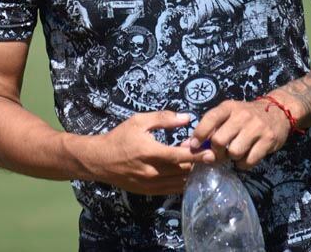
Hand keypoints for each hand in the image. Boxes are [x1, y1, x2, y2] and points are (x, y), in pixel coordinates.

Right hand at [82, 111, 213, 194]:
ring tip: (197, 163)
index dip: (197, 155)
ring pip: (178, 182)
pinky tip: (185, 173)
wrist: (99, 160)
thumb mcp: (139, 121)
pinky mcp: (148, 192)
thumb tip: (186, 117)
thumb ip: (163, 119)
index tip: (210, 152)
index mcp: (150, 152)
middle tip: (204, 154)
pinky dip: (181, 182)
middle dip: (196, 163)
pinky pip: (171, 189)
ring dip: (190, 174)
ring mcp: (150, 184)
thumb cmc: (119, 138)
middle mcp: (152, 171)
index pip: (180, 157)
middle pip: (182, 171)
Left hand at [189, 99, 292, 169]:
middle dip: (216, 151)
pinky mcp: (268, 140)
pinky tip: (245, 158)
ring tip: (235, 154)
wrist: (278, 111)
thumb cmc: (246, 116)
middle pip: (219, 140)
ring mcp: (256, 128)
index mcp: (229, 107)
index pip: (210, 119)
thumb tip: (188, 146)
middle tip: (219, 153)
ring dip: (231, 158)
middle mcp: (242, 116)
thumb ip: (210, 128)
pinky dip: (243, 164)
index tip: (193, 146)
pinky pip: (249, 161)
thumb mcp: (229, 115)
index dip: (199, 134)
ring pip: (234, 152)